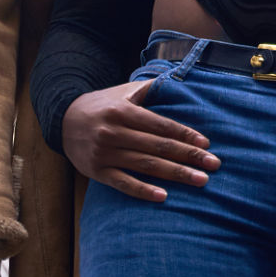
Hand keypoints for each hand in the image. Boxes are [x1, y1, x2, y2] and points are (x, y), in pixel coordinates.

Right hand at [62, 79, 218, 201]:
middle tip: (213, 165)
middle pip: (158, 146)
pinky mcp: (97, 172)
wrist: (62, 120)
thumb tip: (179, 80)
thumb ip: (149, 89)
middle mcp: (113, 132)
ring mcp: (104, 153)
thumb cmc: (102, 106)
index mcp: (122, 111)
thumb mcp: (123, 93)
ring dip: (176, 174)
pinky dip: (143, 191)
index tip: (206, 144)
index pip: (160, 125)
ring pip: (146, 165)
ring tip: (200, 180)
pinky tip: (164, 197)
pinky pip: (123, 183)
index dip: (185, 134)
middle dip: (189, 156)